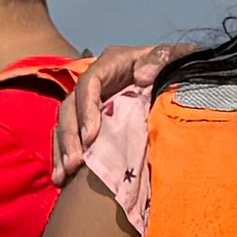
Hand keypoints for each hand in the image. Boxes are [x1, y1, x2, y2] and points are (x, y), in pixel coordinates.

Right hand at [53, 43, 182, 187]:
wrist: (173, 78)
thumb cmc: (173, 65)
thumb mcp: (172, 56)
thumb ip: (161, 58)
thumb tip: (142, 76)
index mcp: (111, 63)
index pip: (88, 83)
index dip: (86, 108)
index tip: (91, 136)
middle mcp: (94, 81)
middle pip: (70, 106)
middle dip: (70, 136)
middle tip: (75, 163)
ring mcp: (89, 102)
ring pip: (65, 124)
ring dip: (63, 150)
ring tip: (64, 175)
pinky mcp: (89, 120)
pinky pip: (70, 137)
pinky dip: (63, 156)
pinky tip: (62, 179)